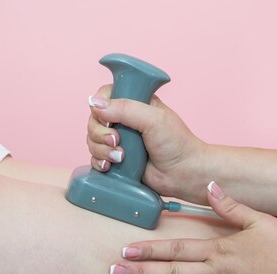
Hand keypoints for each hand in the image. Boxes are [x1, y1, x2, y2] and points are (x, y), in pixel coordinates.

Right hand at [87, 85, 207, 201]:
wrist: (184, 174)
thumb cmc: (177, 144)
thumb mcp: (153, 119)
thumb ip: (125, 108)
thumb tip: (94, 103)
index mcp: (135, 103)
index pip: (105, 95)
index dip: (100, 106)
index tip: (107, 119)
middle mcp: (124, 121)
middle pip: (94, 120)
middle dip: (100, 133)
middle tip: (117, 141)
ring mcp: (119, 141)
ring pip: (92, 140)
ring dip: (101, 150)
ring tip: (120, 158)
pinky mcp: (116, 160)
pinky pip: (96, 159)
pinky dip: (99, 163)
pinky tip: (110, 167)